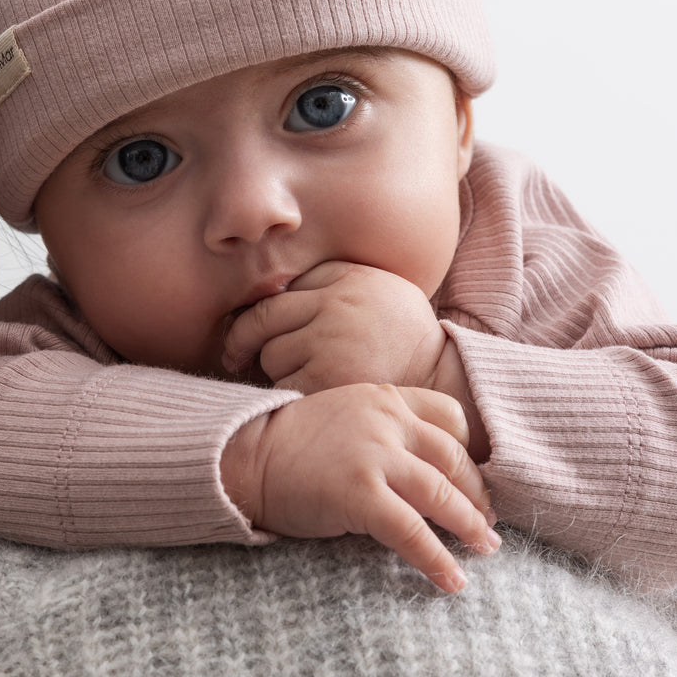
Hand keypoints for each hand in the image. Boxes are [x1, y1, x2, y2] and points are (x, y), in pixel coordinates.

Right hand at [221, 383, 497, 594]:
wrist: (243, 454)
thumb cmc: (288, 444)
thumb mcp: (344, 416)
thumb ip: (382, 432)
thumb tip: (421, 475)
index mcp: (385, 397)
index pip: (450, 417)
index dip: (469, 451)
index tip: (475, 479)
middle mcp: (387, 421)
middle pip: (453, 458)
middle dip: (477, 494)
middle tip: (488, 522)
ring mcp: (375, 456)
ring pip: (441, 493)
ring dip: (470, 526)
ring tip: (485, 549)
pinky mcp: (360, 493)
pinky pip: (412, 531)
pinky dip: (437, 558)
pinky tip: (452, 579)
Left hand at [223, 261, 446, 392]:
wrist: (440, 378)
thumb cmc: (402, 334)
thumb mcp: (376, 286)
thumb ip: (330, 279)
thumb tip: (272, 286)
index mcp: (344, 280)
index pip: (278, 292)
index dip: (254, 314)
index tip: (247, 330)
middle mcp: (335, 306)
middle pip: (262, 320)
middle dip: (243, 340)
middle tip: (235, 355)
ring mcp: (330, 344)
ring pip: (270, 356)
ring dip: (273, 369)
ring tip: (298, 375)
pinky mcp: (328, 382)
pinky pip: (282, 387)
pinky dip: (285, 395)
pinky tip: (303, 397)